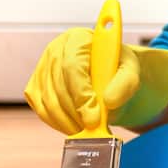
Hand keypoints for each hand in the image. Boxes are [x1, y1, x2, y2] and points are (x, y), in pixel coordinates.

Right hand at [24, 28, 167, 135]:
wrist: (111, 77)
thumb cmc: (119, 70)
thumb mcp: (131, 72)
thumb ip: (124, 84)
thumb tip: (109, 101)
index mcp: (77, 38)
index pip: (73, 66)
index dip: (82, 94)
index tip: (94, 117)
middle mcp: (55, 50)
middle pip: (58, 86)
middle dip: (77, 112)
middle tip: (95, 128)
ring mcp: (42, 69)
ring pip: (48, 101)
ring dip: (69, 121)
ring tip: (89, 129)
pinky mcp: (35, 87)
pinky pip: (42, 110)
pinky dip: (59, 123)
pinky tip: (77, 126)